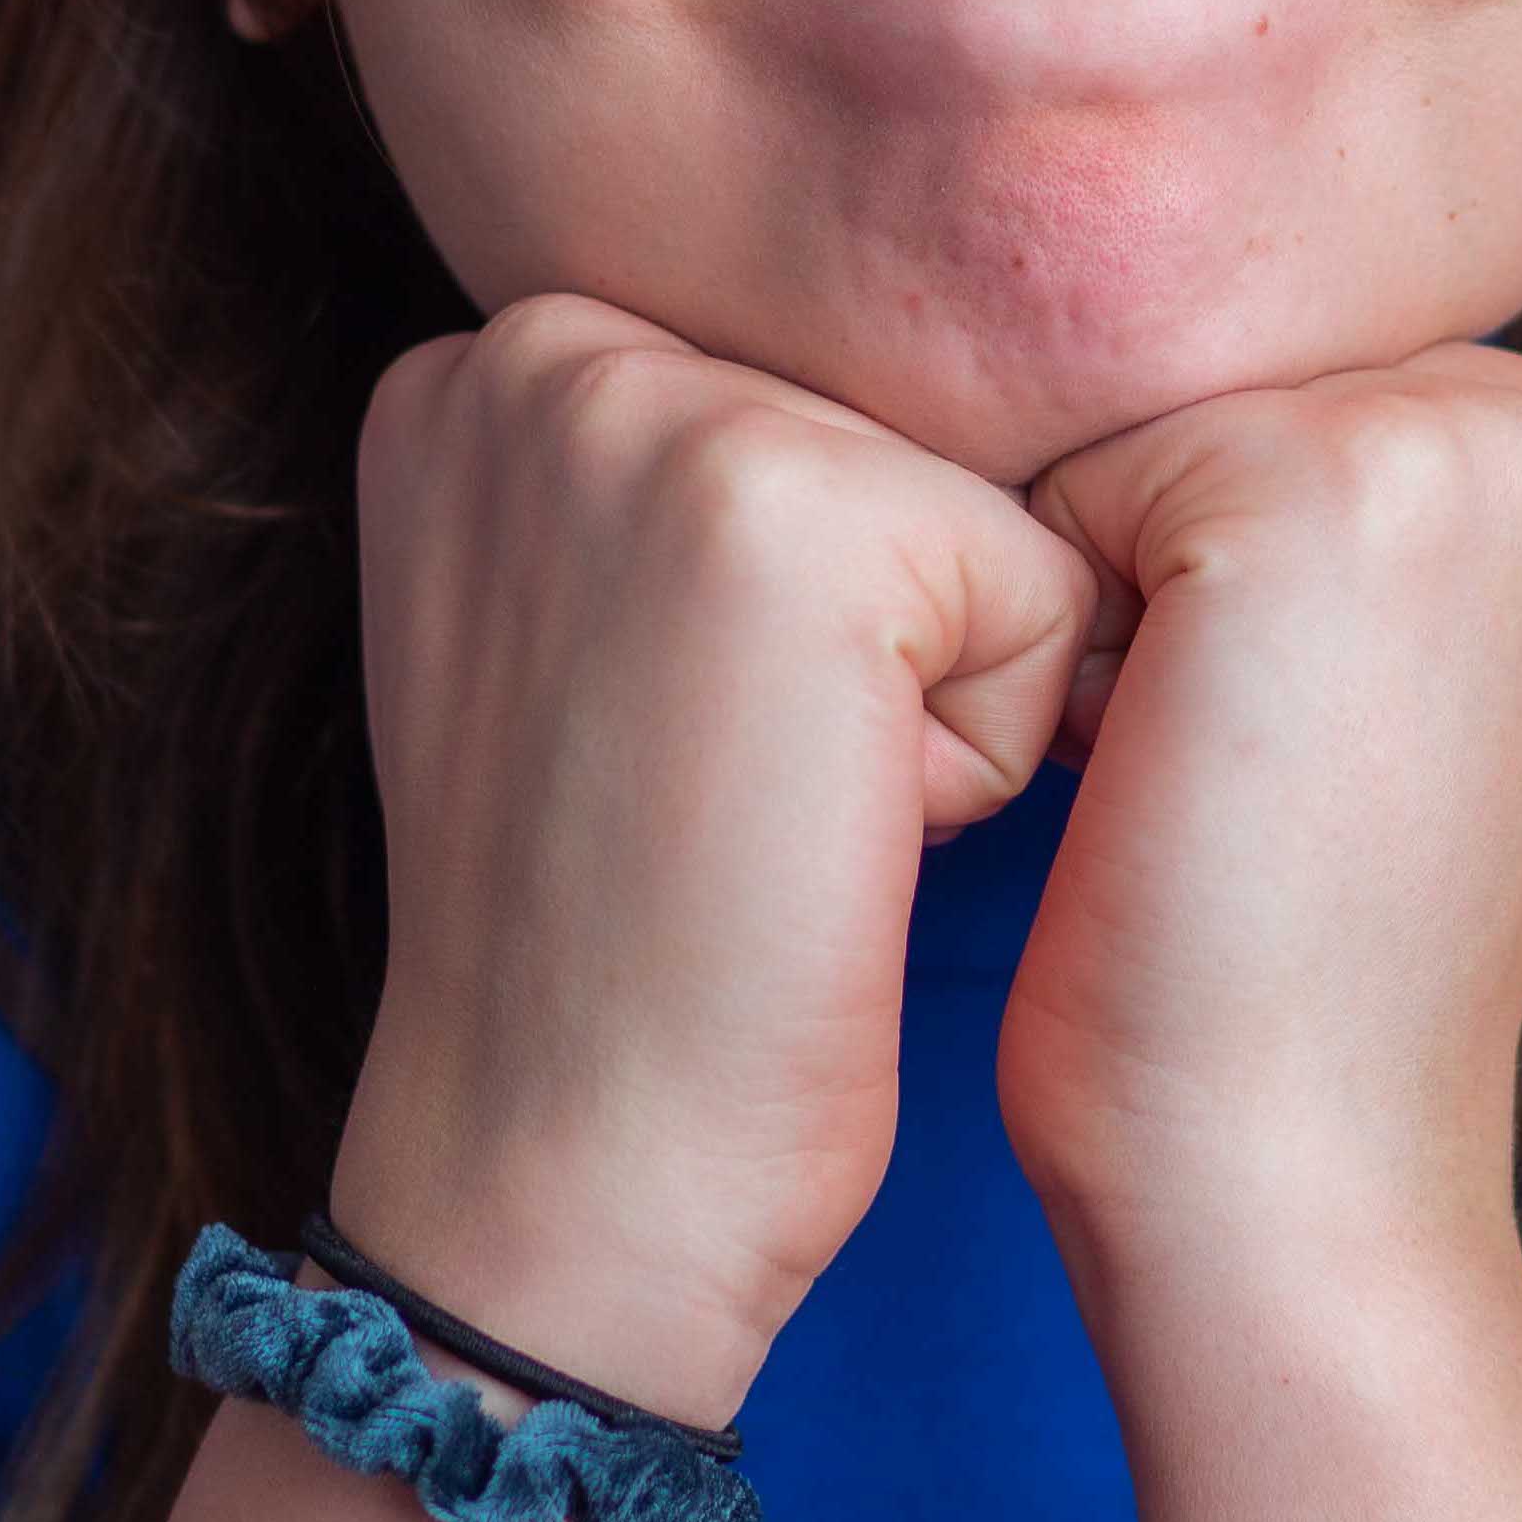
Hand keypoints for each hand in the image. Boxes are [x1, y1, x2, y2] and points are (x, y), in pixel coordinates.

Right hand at [326, 294, 1098, 1428]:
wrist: (559, 1171)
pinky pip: (1042, 594)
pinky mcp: (799, 511)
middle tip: (718, 786)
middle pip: (884, 443)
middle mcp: (544, 350)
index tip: (653, 738)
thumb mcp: (561, 625)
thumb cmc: (603, 931)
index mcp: (479, 367)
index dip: (776, 605)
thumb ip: (650, 475)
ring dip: (926, 682)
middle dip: (860, 625)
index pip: (788, 410)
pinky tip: (837, 834)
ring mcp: (659, 414)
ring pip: (971, 514)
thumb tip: (863, 417)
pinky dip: (991, 747)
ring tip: (773, 805)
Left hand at [993, 342, 1521, 1284]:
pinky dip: (1063, 628)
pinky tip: (1154, 764)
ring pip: (1153, 420)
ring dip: (1125, 586)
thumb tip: (1243, 321)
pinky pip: (1070, 478)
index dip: (1269, 570)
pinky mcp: (1312, 478)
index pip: (1328, 384)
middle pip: (1244, 378)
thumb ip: (1419, 492)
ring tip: (1218, 764)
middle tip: (1267, 773)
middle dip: (1194, 559)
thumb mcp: (1445, 670)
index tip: (1334, 748)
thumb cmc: (1321, 948)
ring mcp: (1465, 436)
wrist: (1300, 1173)